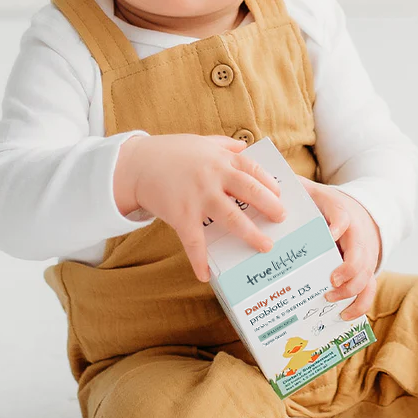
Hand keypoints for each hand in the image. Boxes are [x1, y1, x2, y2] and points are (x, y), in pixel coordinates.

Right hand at [114, 134, 285, 281]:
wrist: (135, 164)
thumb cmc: (171, 152)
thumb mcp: (202, 142)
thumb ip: (225, 146)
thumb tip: (246, 147)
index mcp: (221, 159)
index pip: (253, 170)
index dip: (269, 183)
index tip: (280, 195)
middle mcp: (214, 177)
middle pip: (250, 192)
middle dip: (270, 206)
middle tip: (282, 218)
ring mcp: (199, 197)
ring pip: (231, 218)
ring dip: (250, 234)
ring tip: (265, 246)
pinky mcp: (181, 215)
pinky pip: (194, 242)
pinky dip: (199, 260)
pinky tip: (206, 275)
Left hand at [298, 175, 381, 320]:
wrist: (361, 213)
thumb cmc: (329, 206)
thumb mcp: (315, 192)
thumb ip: (297, 190)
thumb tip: (269, 187)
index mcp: (342, 213)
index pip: (343, 216)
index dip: (339, 224)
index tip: (331, 232)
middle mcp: (357, 237)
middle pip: (360, 254)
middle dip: (348, 270)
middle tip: (330, 281)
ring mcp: (364, 256)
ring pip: (366, 276)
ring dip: (351, 291)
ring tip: (330, 299)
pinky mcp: (366, 272)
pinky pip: (368, 291)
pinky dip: (360, 305)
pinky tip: (343, 316)